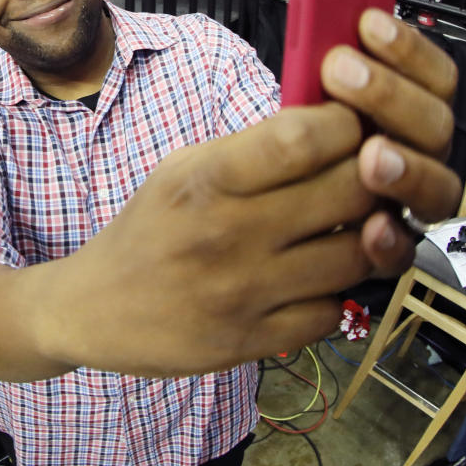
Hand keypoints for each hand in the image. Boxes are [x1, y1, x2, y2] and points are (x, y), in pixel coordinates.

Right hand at [39, 11, 459, 376]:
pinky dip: (335, 294)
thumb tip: (333, 126)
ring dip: (366, 239)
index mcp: (206, 179)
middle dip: (373, 176)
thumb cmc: (147, 230)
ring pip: (356, 256)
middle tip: (370, 175)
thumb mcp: (181, 171)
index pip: (303, 138)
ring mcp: (243, 292)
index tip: (351, 126)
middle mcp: (227, 233)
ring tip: (350, 228)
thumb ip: (251, 151)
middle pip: (349, 191)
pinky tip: (315, 280)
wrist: (92, 309)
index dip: (347, 125)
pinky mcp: (252, 341)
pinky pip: (333, 312)